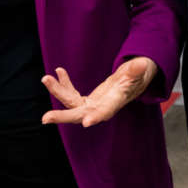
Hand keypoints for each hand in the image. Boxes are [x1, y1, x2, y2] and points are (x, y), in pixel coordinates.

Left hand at [41, 57, 159, 126]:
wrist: (132, 82)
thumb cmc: (137, 77)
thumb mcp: (138, 72)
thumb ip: (137, 70)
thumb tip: (142, 64)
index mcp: (115, 102)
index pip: (106, 111)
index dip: (97, 116)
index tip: (86, 122)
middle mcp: (100, 108)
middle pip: (80, 115)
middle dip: (63, 116)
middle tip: (45, 118)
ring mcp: (91, 106)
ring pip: (71, 104)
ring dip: (57, 92)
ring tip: (46, 78)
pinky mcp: (86, 101)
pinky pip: (71, 94)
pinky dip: (64, 84)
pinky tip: (59, 71)